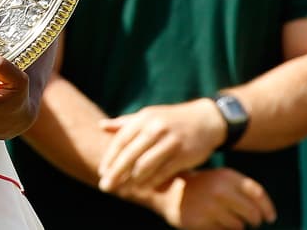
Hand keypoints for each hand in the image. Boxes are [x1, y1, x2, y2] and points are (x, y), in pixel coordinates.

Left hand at [97, 98, 224, 192]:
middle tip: (106, 186)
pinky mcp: (183, 154)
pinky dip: (152, 182)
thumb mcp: (148, 116)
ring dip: (132, 180)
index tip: (102, 172)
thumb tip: (100, 126)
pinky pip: (164, 172)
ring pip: (145, 165)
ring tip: (124, 190)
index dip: (110, 158)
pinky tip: (143, 189)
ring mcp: (170, 141)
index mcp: (143, 119)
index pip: (121, 141)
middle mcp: (154, 129)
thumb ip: (125, 123)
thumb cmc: (170, 120)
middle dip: (116, 173)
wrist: (205, 120)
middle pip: (130, 155)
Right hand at [156, 168, 276, 229]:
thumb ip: (244, 192)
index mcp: (227, 176)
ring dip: (236, 226)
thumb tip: (267, 216)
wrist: (167, 189)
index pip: (258, 194)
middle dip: (253, 221)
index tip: (270, 218)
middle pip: (252, 214)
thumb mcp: (221, 180)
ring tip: (223, 218)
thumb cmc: (202, 186)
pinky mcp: (201, 222)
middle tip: (249, 221)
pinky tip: (211, 222)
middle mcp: (220, 190)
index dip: (267, 209)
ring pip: (239, 226)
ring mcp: (210, 207)